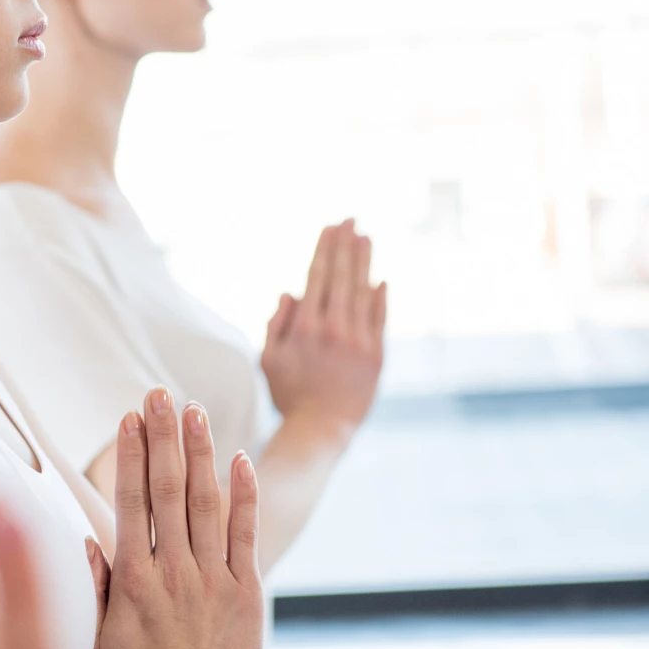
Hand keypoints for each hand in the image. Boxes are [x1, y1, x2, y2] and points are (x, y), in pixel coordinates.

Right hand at [88, 388, 264, 648]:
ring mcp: (213, 579)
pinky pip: (246, 534)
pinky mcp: (247, 592)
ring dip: (200, 452)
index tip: (128, 417)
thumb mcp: (93, 643)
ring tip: (195, 410)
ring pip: (207, 503)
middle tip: (160, 394)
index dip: (129, 456)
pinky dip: (244, 495)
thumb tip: (86, 540)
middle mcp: (173, 572)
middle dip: (162, 437)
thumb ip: (89, 589)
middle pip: (168, 490)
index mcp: (132, 581)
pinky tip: (240, 459)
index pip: (130, 503)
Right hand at [261, 219, 385, 439]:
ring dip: (364, 262)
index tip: (330, 227)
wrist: (321, 428)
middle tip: (350, 220)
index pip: (316, 277)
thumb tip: (290, 292)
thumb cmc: (289, 394)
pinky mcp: (377, 355)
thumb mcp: (268, 359)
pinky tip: (380, 279)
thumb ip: (276, 323)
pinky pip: (380, 318)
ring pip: (362, 292)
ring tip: (366, 238)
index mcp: (304, 327)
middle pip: (341, 277)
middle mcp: (333, 329)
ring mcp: (358, 341)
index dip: (324, 249)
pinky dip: (380, 297)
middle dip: (345, 245)